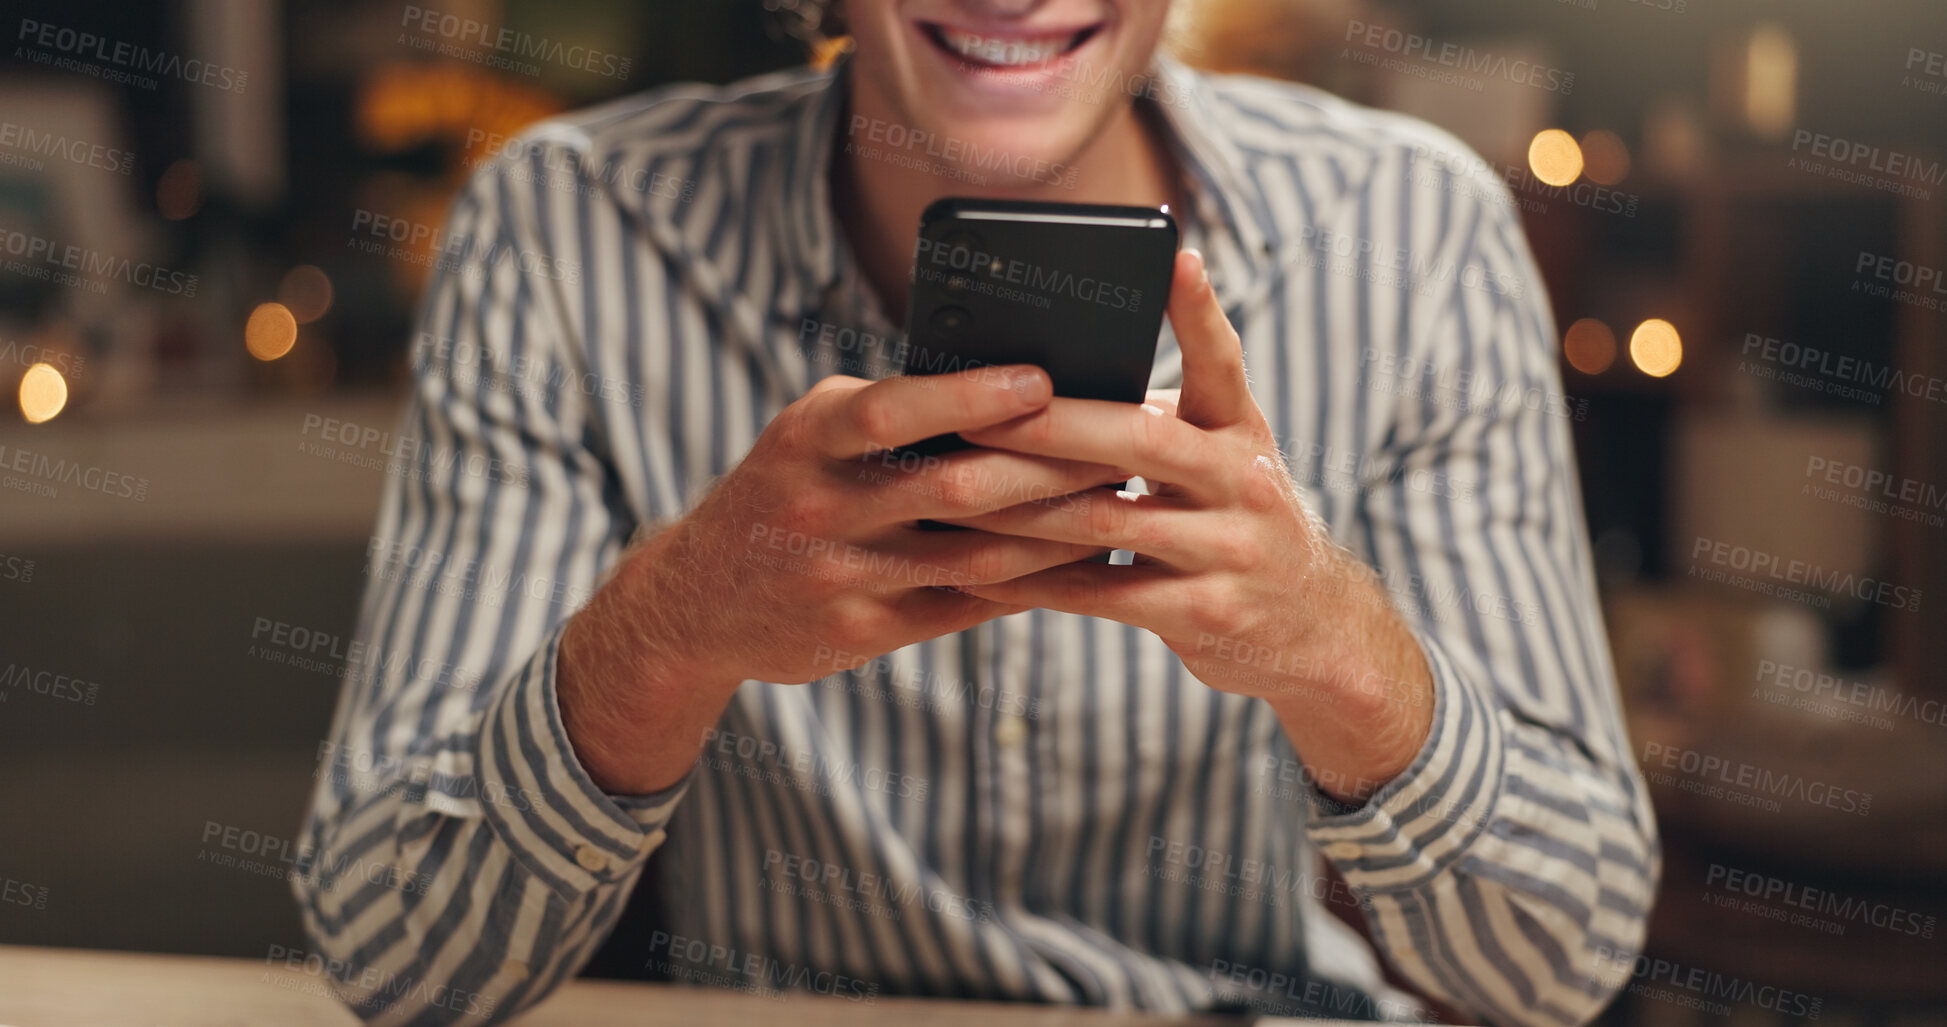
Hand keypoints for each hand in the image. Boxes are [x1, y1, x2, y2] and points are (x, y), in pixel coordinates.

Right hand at [559, 363, 1123, 792]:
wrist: (695, 603)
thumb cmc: (783, 492)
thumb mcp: (809, 436)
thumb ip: (887, 414)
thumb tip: (1007, 387)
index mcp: (809, 438)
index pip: (895, 411)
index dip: (972, 396)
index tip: (1042, 381)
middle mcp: (822, 507)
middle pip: (956, 487)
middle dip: (1049, 467)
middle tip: (1124, 445)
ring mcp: (842, 577)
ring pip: (976, 554)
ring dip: (1058, 532)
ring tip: (1120, 504)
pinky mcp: (864, 633)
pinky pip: (966, 605)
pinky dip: (1031, 584)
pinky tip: (1082, 565)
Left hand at [938, 251, 1434, 800]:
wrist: (1314, 624)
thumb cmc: (1237, 521)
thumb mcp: (1223, 458)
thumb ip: (1161, 422)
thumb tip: (1053, 382)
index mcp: (1240, 432)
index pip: (1223, 361)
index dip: (1198, 311)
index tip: (1173, 257)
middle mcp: (1244, 483)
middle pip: (1143, 441)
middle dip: (1056, 425)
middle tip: (982, 411)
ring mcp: (1229, 550)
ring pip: (1110, 520)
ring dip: (1023, 509)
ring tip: (956, 493)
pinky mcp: (1205, 613)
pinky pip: (1105, 595)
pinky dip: (1037, 584)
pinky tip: (981, 573)